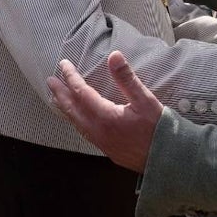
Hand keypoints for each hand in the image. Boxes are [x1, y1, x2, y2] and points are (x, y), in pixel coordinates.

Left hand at [46, 51, 163, 172]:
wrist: (167, 160)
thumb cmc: (158, 129)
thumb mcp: (145, 100)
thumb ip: (127, 78)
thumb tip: (114, 55)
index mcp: (105, 116)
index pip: (81, 93)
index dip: (71, 77)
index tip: (63, 65)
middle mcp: (98, 131)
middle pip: (73, 109)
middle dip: (61, 94)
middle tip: (50, 81)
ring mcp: (101, 142)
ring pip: (76, 123)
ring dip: (65, 108)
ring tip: (56, 98)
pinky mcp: (107, 149)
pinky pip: (84, 132)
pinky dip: (75, 120)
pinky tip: (77, 118)